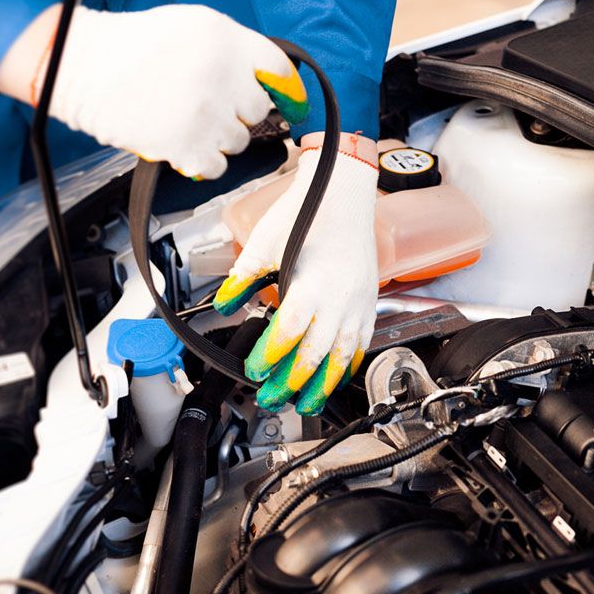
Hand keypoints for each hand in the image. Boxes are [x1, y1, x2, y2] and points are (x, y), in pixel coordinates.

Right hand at [0, 4, 308, 179]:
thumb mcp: (193, 25)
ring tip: (188, 119)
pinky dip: (203, 160)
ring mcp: (205, 113)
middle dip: (238, 110)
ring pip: (239, 140)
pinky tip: (183, 141)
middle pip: (258, 109)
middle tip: (208, 104)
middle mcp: (222, 75)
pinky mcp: (186, 144)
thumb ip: (234, 49)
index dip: (286, 90)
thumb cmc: (133, 44)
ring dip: (219, 136)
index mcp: (226, 39)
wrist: (80, 65)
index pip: (279, 69)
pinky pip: (218, 166)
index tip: (291, 104)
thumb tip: (270, 81)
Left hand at [212, 134, 378, 414]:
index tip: (254, 369)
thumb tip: (225, 302)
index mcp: (313, 283)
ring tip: (307, 403)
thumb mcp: (264, 242)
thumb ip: (244, 277)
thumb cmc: (307, 210)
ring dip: (323, 384)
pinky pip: (361, 343)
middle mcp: (340, 298)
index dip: (271, 357)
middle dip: (292, 382)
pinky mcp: (368, 301)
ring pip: (343, 356)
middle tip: (271, 397)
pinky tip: (336, 377)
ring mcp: (358, 302)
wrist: (344, 190)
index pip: (290, 333)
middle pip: (316, 355)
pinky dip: (348, 365)